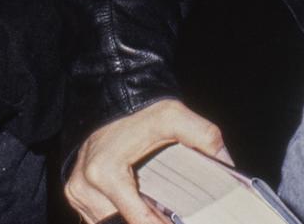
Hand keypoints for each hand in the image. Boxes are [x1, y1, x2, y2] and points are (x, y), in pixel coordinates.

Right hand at [64, 98, 228, 223]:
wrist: (112, 92)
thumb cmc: (140, 107)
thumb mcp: (174, 116)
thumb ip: (204, 138)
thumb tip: (228, 168)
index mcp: (104, 172)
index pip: (138, 219)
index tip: (181, 222)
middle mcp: (84, 186)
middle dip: (149, 222)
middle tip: (171, 216)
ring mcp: (76, 192)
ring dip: (134, 220)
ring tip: (160, 214)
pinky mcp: (76, 194)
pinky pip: (99, 218)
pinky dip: (120, 215)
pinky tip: (143, 209)